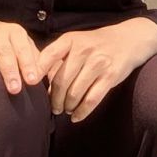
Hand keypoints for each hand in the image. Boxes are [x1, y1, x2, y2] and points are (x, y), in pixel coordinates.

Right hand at [0, 4, 44, 94]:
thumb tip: (49, 79)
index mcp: (15, 33)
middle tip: (14, 90)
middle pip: (3, 52)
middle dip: (9, 71)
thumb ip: (35, 59)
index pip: (23, 49)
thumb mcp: (22, 44)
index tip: (33, 81)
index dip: (28, 64)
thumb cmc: (7, 44)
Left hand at [38, 18, 156, 122]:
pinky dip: (82, 112)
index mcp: (70, 40)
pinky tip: (76, 116)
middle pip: (61, 81)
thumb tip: (37, 79)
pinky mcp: (111, 76)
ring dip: (68, 106)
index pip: (48, 56)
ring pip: (76, 92)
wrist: (127, 40)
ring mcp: (98, 63)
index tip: (29, 86)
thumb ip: (58, 56)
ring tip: (65, 110)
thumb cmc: (95, 44)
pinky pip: (92, 99)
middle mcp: (83, 50)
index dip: (37, 72)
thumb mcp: (76, 42)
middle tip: (53, 108)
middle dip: (54, 99)